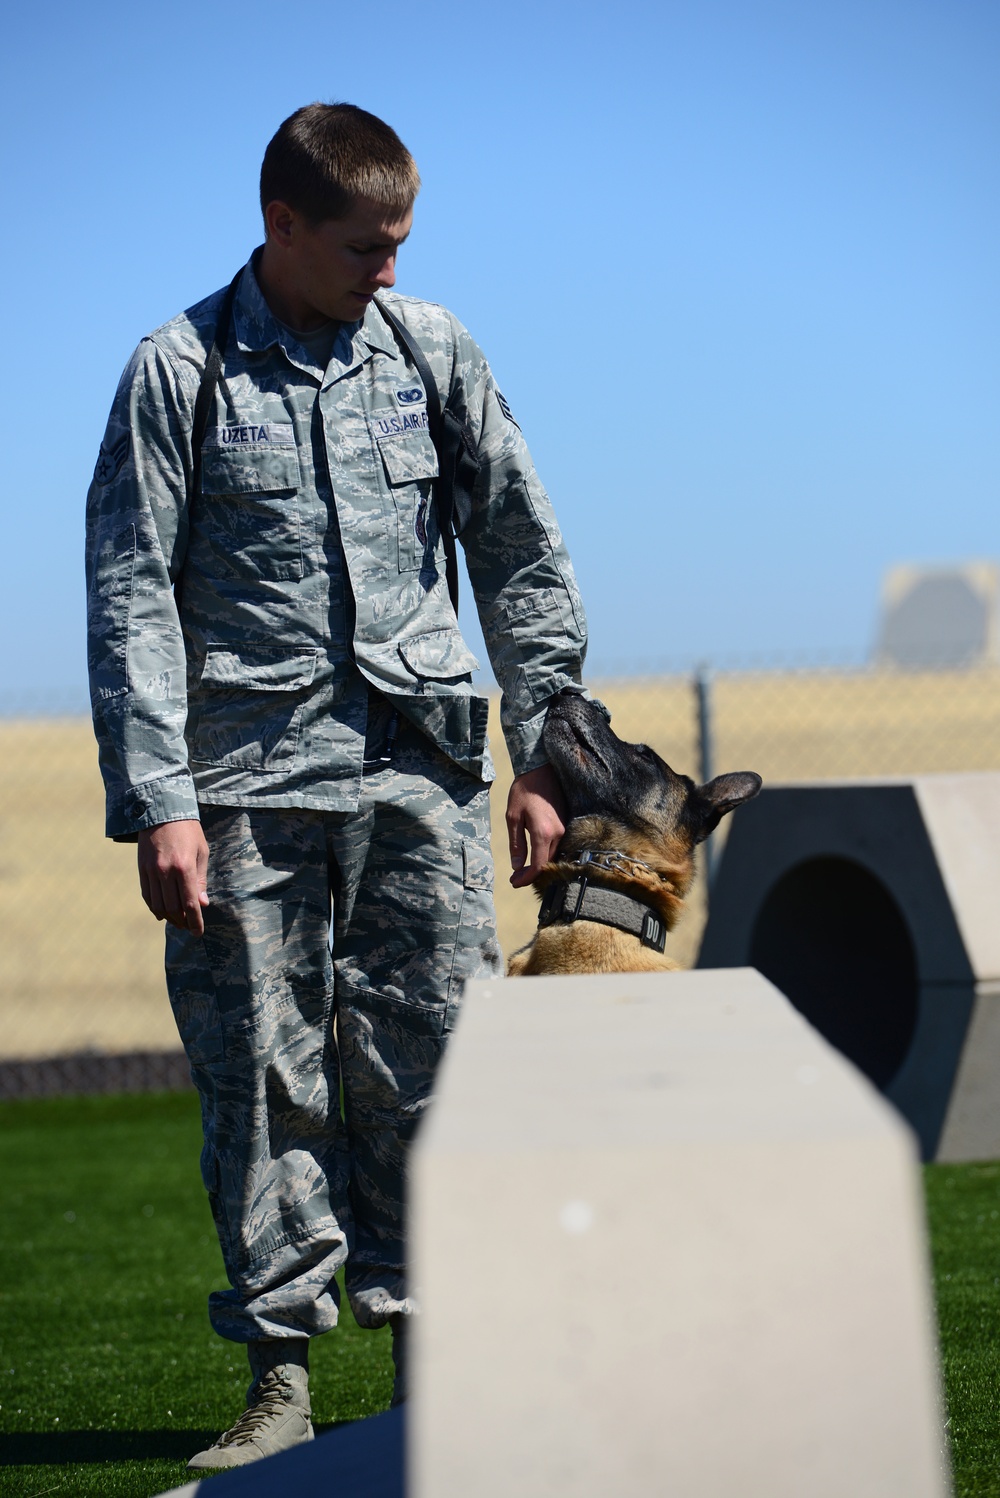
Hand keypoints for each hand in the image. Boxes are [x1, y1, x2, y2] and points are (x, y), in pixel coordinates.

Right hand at [137, 819, 209, 934]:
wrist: (162, 811)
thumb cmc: (188, 830)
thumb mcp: (201, 852)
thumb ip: (200, 880)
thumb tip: (202, 904)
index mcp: (184, 867)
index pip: (190, 903)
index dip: (195, 921)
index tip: (198, 933)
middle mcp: (165, 871)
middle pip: (173, 907)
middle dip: (182, 921)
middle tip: (189, 926)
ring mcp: (151, 871)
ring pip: (158, 904)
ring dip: (168, 917)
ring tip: (177, 921)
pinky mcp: (141, 869)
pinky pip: (147, 895)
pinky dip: (154, 907)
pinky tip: (161, 913)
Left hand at [506, 764, 566, 887]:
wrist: (541, 770)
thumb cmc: (523, 792)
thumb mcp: (513, 818)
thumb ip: (516, 844)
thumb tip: (517, 866)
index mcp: (543, 833)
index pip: (538, 865)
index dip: (526, 878)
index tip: (514, 883)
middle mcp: (558, 833)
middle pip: (547, 863)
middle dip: (531, 874)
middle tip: (515, 878)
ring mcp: (565, 828)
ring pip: (554, 856)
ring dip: (539, 865)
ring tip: (523, 869)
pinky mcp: (566, 823)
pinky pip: (558, 846)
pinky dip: (546, 855)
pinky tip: (535, 855)